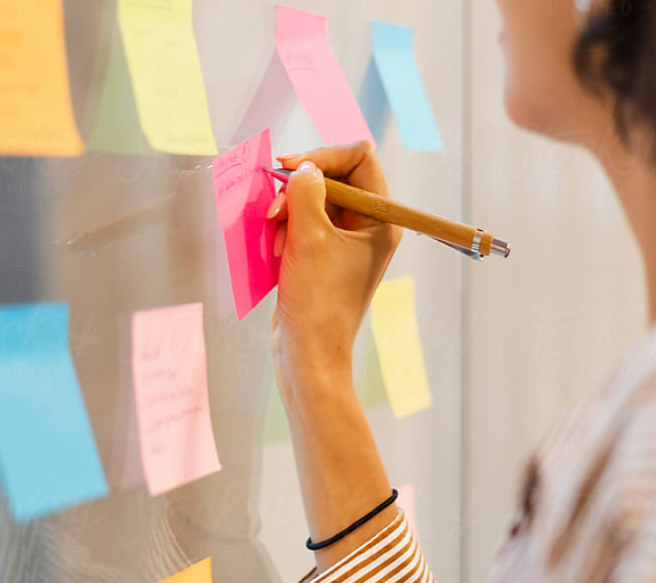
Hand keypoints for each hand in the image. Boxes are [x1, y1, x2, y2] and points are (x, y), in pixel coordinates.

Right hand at [266, 141, 401, 396]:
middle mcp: (369, 226)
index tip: (291, 169)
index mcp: (381, 219)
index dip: (324, 155)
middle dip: (300, 187)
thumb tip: (301, 168)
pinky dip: (286, 228)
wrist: (308, 354)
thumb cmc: (317, 301)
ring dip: (288, 210)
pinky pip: (304, 223)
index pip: (359, 158)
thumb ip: (305, 191)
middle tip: (275, 208)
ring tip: (275, 235)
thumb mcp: (310, 238)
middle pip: (334, 176)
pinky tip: (275, 249)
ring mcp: (346, 241)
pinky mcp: (324, 255)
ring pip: (314, 199)